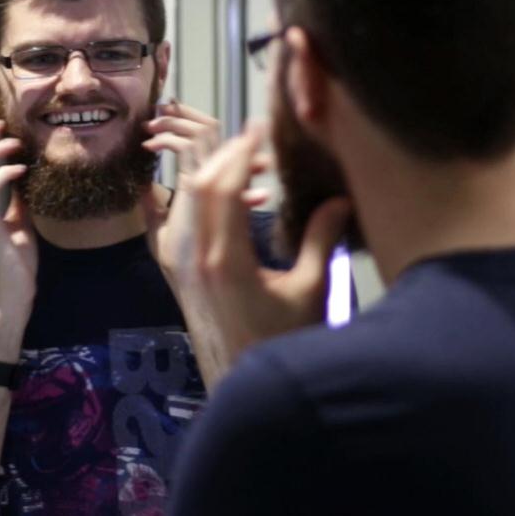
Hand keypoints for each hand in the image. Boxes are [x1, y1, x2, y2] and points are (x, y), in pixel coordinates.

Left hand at [147, 119, 351, 384]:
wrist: (241, 386)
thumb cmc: (282, 344)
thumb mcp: (309, 292)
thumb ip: (320, 241)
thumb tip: (340, 199)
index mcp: (227, 261)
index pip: (224, 188)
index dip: (241, 152)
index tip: (258, 128)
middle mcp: (196, 260)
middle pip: (199, 187)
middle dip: (223, 154)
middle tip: (250, 136)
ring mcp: (182, 267)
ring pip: (184, 202)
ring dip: (206, 173)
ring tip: (237, 158)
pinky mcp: (180, 275)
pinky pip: (174, 223)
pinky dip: (188, 197)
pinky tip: (197, 187)